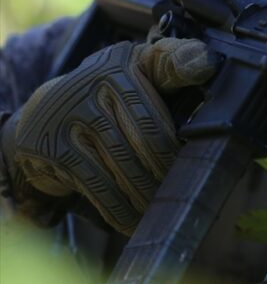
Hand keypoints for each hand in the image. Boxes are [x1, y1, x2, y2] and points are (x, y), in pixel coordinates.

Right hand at [1, 38, 217, 233]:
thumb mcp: (140, 74)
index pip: (164, 82)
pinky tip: (133, 221)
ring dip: (147, 193)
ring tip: (163, 207)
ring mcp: (71, 115)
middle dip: (169, 168)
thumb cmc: (112, 98)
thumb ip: (172, 67)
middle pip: (149, 135)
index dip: (185, 104)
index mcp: (123, 61)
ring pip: (124, 164)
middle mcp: (93, 81)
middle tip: (184, 189)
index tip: (195, 143)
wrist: (44, 117)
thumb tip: (205, 63)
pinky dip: (119, 209)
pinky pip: (97, 184)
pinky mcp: (53, 148)